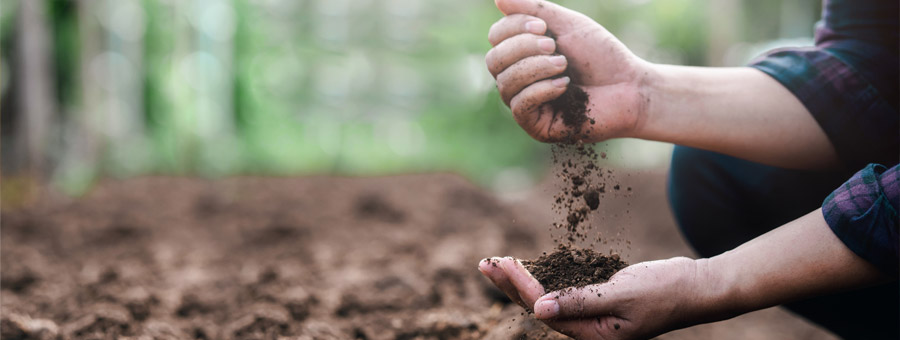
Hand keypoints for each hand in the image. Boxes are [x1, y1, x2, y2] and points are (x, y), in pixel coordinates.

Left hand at [478, 256, 728, 339]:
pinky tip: (529, 270)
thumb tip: (539, 309)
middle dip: (509, 285)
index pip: (544, 310)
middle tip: (484, 262)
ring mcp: (593, 317)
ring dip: (522, 281)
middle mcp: (588, 330)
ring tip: (496, 265)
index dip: (519, 287)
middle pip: (538, 308)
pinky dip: (544, 279)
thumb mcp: (622, 295)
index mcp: (593, 335)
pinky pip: (562, 292)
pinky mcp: (598, 302)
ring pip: (547, 299)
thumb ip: (581, 301)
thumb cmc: (666, 290)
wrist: (698, 287)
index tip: (500, 264)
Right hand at [486, 0, 650, 142]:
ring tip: (563, 65)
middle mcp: (518, 79)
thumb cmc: (602, 56)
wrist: (631, 87)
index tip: (543, 27)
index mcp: (523, 54)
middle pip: (494, 61)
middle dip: (522, 48)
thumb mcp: (568, 25)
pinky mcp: (536, 126)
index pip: (496, 38)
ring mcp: (526, 104)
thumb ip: (534, 10)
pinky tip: (565, 85)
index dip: (513, 28)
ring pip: (505, 83)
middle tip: (554, 46)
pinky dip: (541, 90)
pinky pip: (520, 106)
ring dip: (535, 68)